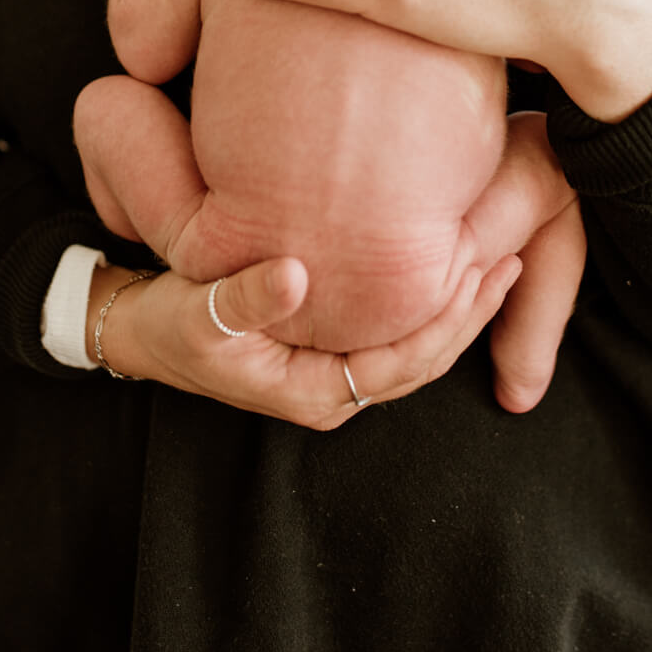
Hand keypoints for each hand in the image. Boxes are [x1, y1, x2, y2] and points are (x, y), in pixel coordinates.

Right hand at [89, 253, 522, 429]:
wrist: (143, 329)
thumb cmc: (172, 324)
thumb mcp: (200, 312)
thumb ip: (248, 298)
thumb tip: (297, 277)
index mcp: (314, 392)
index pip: (402, 362)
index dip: (445, 319)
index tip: (479, 270)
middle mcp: (332, 391)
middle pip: (421, 359)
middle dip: (468, 314)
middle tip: (509, 258)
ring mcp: (332, 372)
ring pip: (413, 349)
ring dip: (455, 309)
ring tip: (494, 259)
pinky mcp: (328, 347)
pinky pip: (393, 333)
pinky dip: (425, 303)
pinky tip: (444, 266)